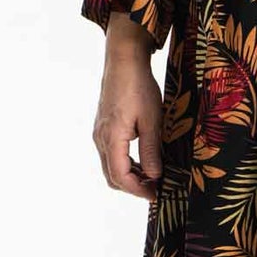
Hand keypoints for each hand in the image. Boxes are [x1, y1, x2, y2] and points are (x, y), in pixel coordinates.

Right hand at [92, 14, 164, 198]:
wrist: (123, 61)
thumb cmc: (138, 86)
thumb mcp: (152, 120)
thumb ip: (151, 150)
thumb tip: (153, 176)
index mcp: (111, 138)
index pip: (120, 176)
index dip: (138, 190)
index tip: (156, 195)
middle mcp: (100, 138)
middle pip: (112, 175)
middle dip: (133, 187)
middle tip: (156, 189)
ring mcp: (100, 132)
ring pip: (111, 166)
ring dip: (130, 176)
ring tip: (153, 177)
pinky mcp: (103, 127)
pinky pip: (111, 154)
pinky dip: (126, 163)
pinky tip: (143, 161)